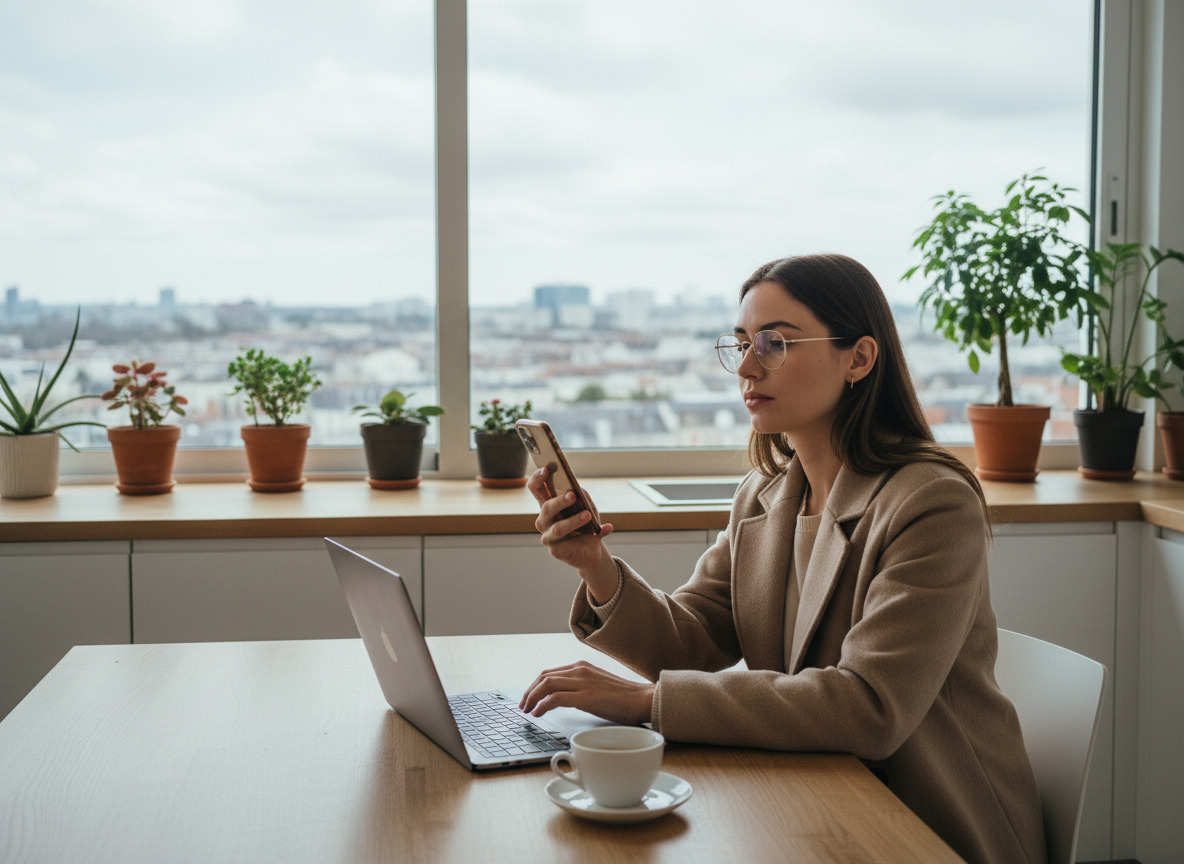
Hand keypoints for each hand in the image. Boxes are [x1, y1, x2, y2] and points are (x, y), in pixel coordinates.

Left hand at [519, 660, 655, 725]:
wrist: (644, 699)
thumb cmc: (625, 697)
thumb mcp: (599, 685)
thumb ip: (583, 687)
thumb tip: (568, 698)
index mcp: (582, 667)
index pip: (550, 672)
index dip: (535, 685)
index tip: (529, 698)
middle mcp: (580, 670)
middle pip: (544, 677)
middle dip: (529, 691)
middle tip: (523, 706)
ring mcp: (582, 682)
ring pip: (546, 684)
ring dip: (532, 698)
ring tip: (527, 711)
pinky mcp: (585, 697)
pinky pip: (555, 698)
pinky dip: (542, 705)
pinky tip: (538, 714)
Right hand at [527, 467, 617, 601]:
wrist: (590, 552)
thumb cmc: (586, 525)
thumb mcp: (587, 507)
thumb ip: (583, 498)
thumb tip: (579, 491)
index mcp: (547, 505)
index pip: (536, 489)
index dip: (538, 478)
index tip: (546, 469)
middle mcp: (544, 521)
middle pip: (546, 508)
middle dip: (559, 502)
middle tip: (572, 495)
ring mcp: (548, 537)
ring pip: (558, 528)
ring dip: (574, 521)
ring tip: (587, 515)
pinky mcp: (557, 552)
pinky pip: (574, 544)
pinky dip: (592, 537)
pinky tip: (606, 528)